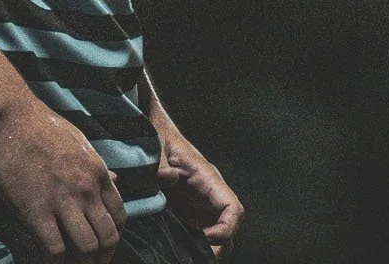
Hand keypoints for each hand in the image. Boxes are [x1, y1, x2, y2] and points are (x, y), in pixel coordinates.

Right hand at [0, 91, 127, 262]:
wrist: (11, 118)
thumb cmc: (43, 127)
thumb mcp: (79, 143)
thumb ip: (97, 168)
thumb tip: (115, 182)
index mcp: (97, 173)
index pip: (119, 217)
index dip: (114, 238)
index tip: (103, 248)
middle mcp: (86, 189)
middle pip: (107, 238)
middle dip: (102, 258)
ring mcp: (63, 201)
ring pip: (87, 248)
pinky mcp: (37, 211)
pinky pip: (55, 251)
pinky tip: (48, 263)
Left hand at [156, 123, 243, 258]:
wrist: (155, 137)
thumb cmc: (162, 142)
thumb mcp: (159, 150)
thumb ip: (162, 163)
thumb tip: (167, 176)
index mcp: (208, 180)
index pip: (233, 208)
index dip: (226, 228)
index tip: (206, 237)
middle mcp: (210, 196)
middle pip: (230, 226)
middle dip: (220, 247)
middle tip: (196, 255)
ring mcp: (202, 205)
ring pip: (218, 232)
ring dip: (209, 247)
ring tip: (188, 254)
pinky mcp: (191, 212)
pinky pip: (203, 233)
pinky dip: (197, 244)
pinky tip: (180, 248)